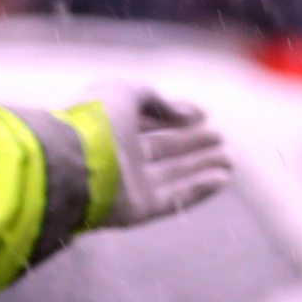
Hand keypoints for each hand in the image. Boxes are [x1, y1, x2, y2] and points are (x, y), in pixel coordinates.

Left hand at [105, 87, 231, 225]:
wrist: (72, 163)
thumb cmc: (94, 121)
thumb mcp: (124, 92)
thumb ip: (156, 98)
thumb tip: (187, 113)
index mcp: (110, 124)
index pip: (147, 121)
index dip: (175, 116)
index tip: (204, 114)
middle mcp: (119, 155)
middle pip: (162, 149)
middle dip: (193, 143)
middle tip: (221, 137)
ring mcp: (128, 184)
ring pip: (172, 175)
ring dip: (201, 167)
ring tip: (229, 158)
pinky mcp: (137, 210)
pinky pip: (172, 199)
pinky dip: (198, 190)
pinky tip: (222, 178)